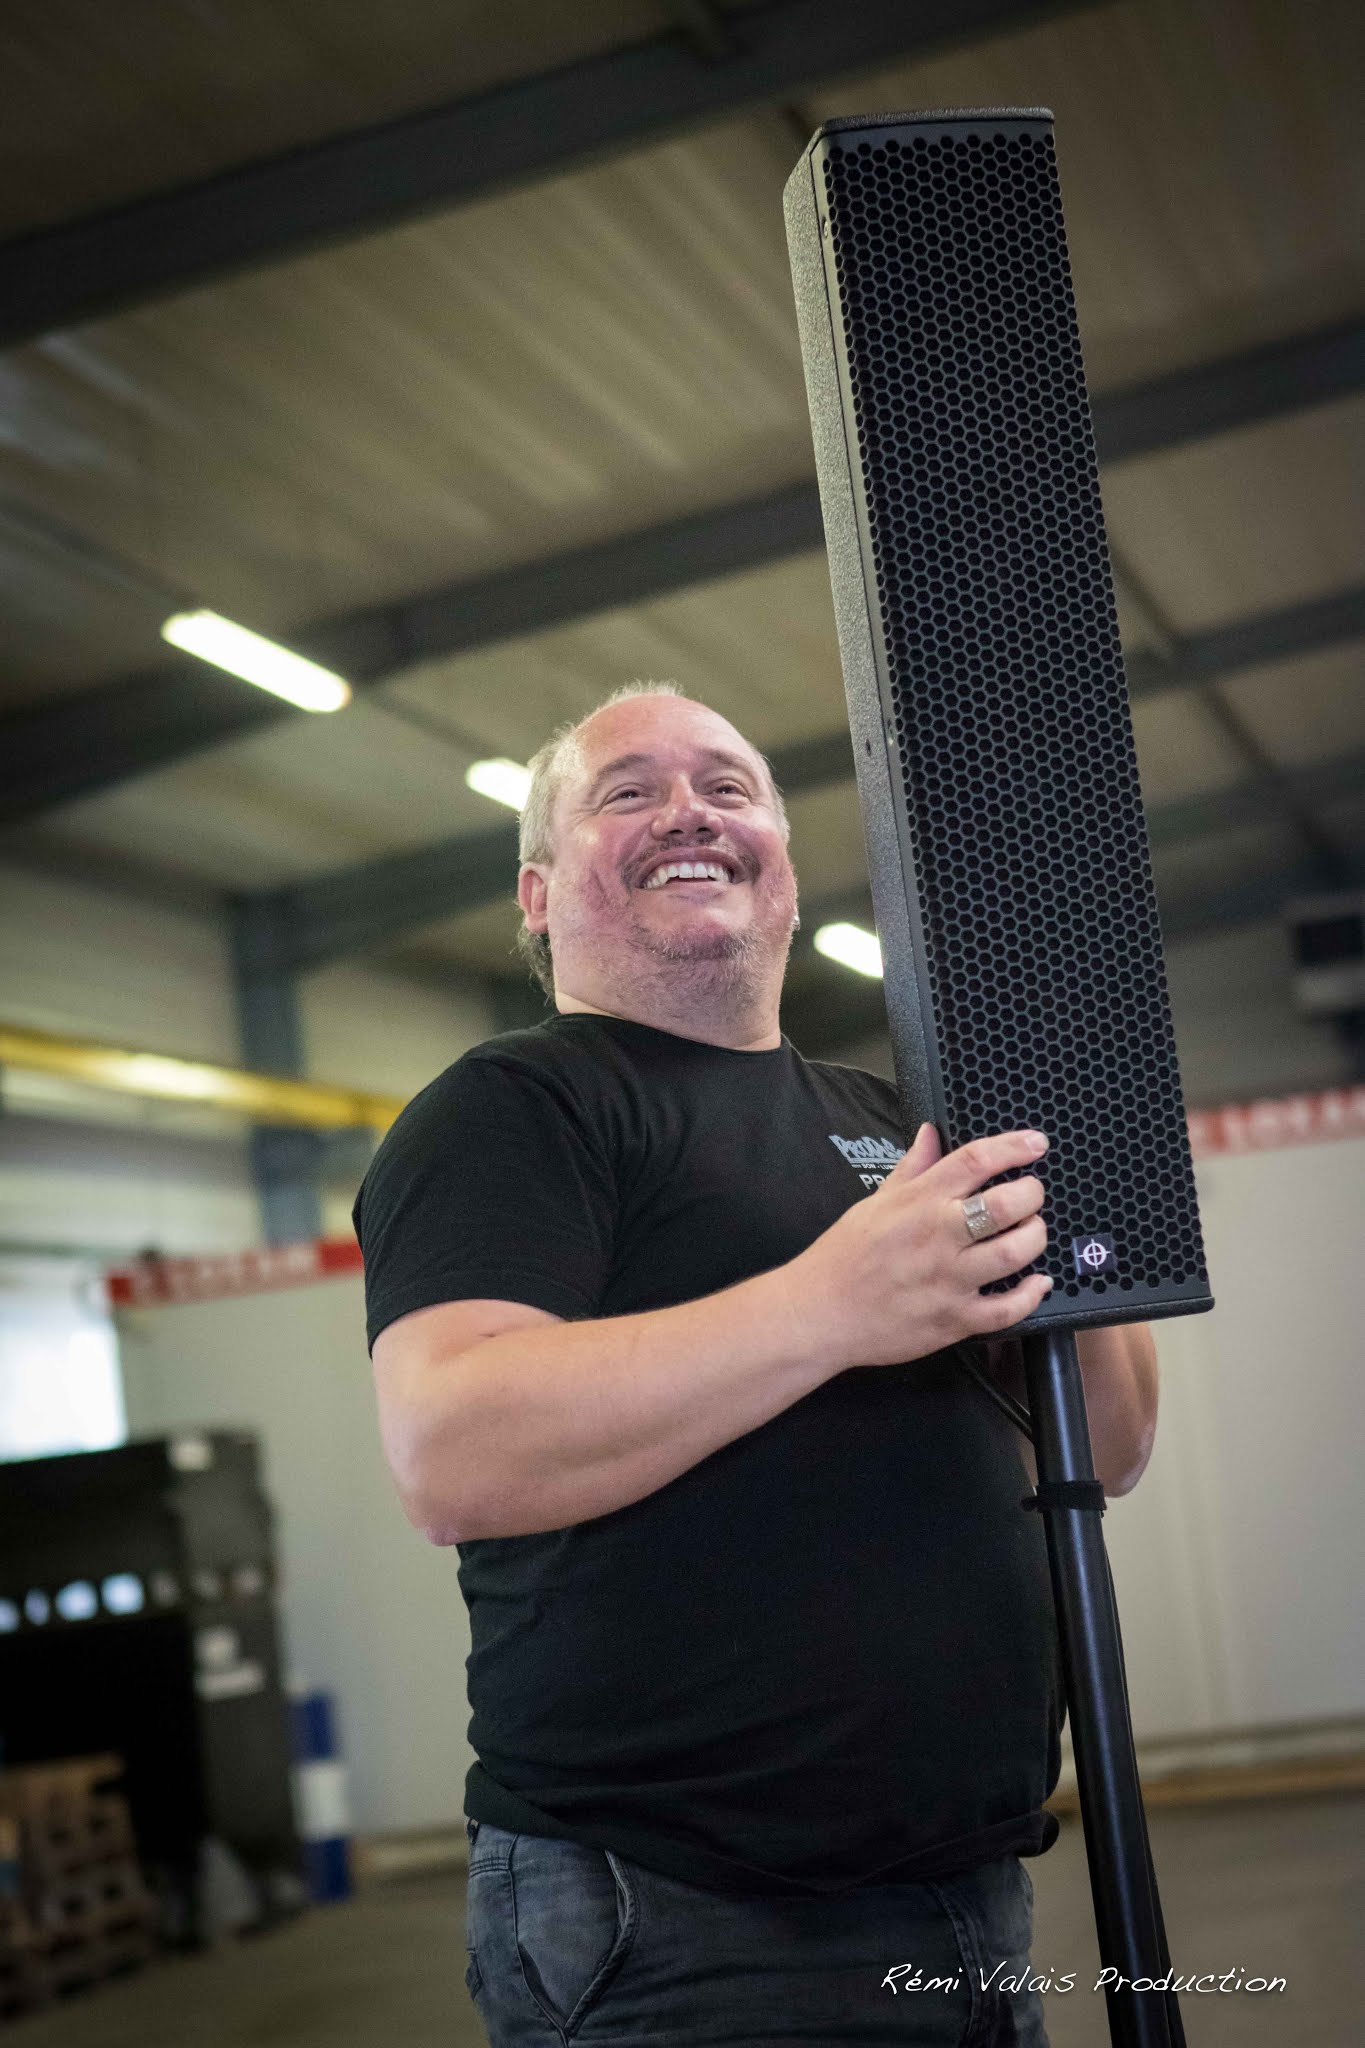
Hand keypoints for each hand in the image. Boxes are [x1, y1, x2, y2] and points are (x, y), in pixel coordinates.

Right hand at [788, 1123, 1051, 1371]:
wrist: (819, 1313)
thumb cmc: (845, 1256)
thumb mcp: (875, 1202)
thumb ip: (912, 1167)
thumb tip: (931, 1132)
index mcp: (918, 1201)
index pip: (975, 1161)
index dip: (1014, 1147)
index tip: (1035, 1144)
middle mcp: (938, 1236)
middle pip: (1006, 1205)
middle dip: (1032, 1194)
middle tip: (1032, 1195)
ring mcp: (948, 1280)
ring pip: (1014, 1253)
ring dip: (1034, 1238)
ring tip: (1030, 1232)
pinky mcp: (954, 1319)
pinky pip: (1007, 1309)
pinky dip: (1031, 1294)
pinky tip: (1037, 1282)